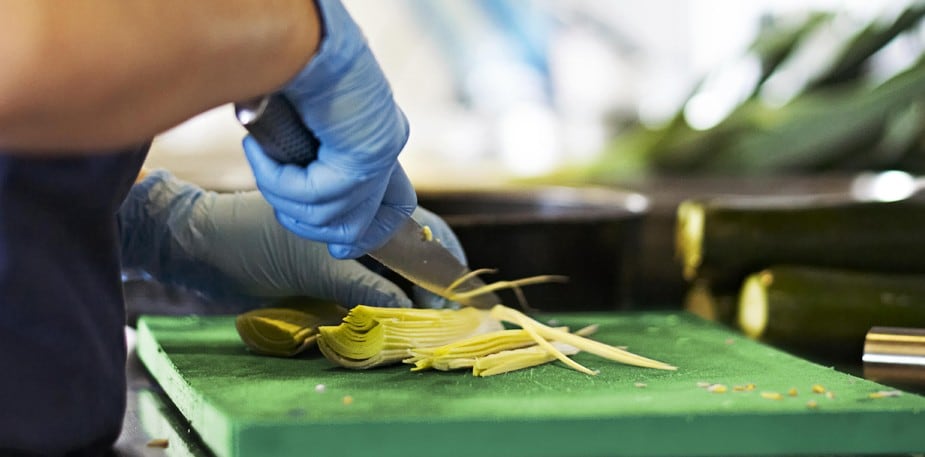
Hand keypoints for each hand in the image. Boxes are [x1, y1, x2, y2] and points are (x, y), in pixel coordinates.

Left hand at [118, 170, 464, 308]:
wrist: (197, 251)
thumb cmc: (250, 239)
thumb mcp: (310, 261)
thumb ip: (360, 285)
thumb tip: (406, 310)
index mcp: (360, 206)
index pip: (418, 230)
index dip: (441, 261)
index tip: (454, 296)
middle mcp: (356, 227)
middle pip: (407, 258)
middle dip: (426, 286)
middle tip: (439, 317)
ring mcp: (340, 253)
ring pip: (385, 279)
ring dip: (400, 301)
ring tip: (418, 324)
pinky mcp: (321, 277)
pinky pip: (359, 295)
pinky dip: (373, 310)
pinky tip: (383, 323)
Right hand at [243, 0, 413, 259]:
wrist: (300, 34)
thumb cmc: (290, 63)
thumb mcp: (301, 122)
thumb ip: (304, 157)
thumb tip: (288, 184)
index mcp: (379, 135)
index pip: (397, 207)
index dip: (369, 235)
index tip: (340, 247)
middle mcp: (386, 147)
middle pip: (356, 228)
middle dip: (310, 225)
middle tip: (280, 197)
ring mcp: (378, 154)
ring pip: (327, 218)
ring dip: (283, 196)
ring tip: (263, 159)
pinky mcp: (362, 158)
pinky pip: (314, 195)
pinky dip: (278, 179)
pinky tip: (261, 150)